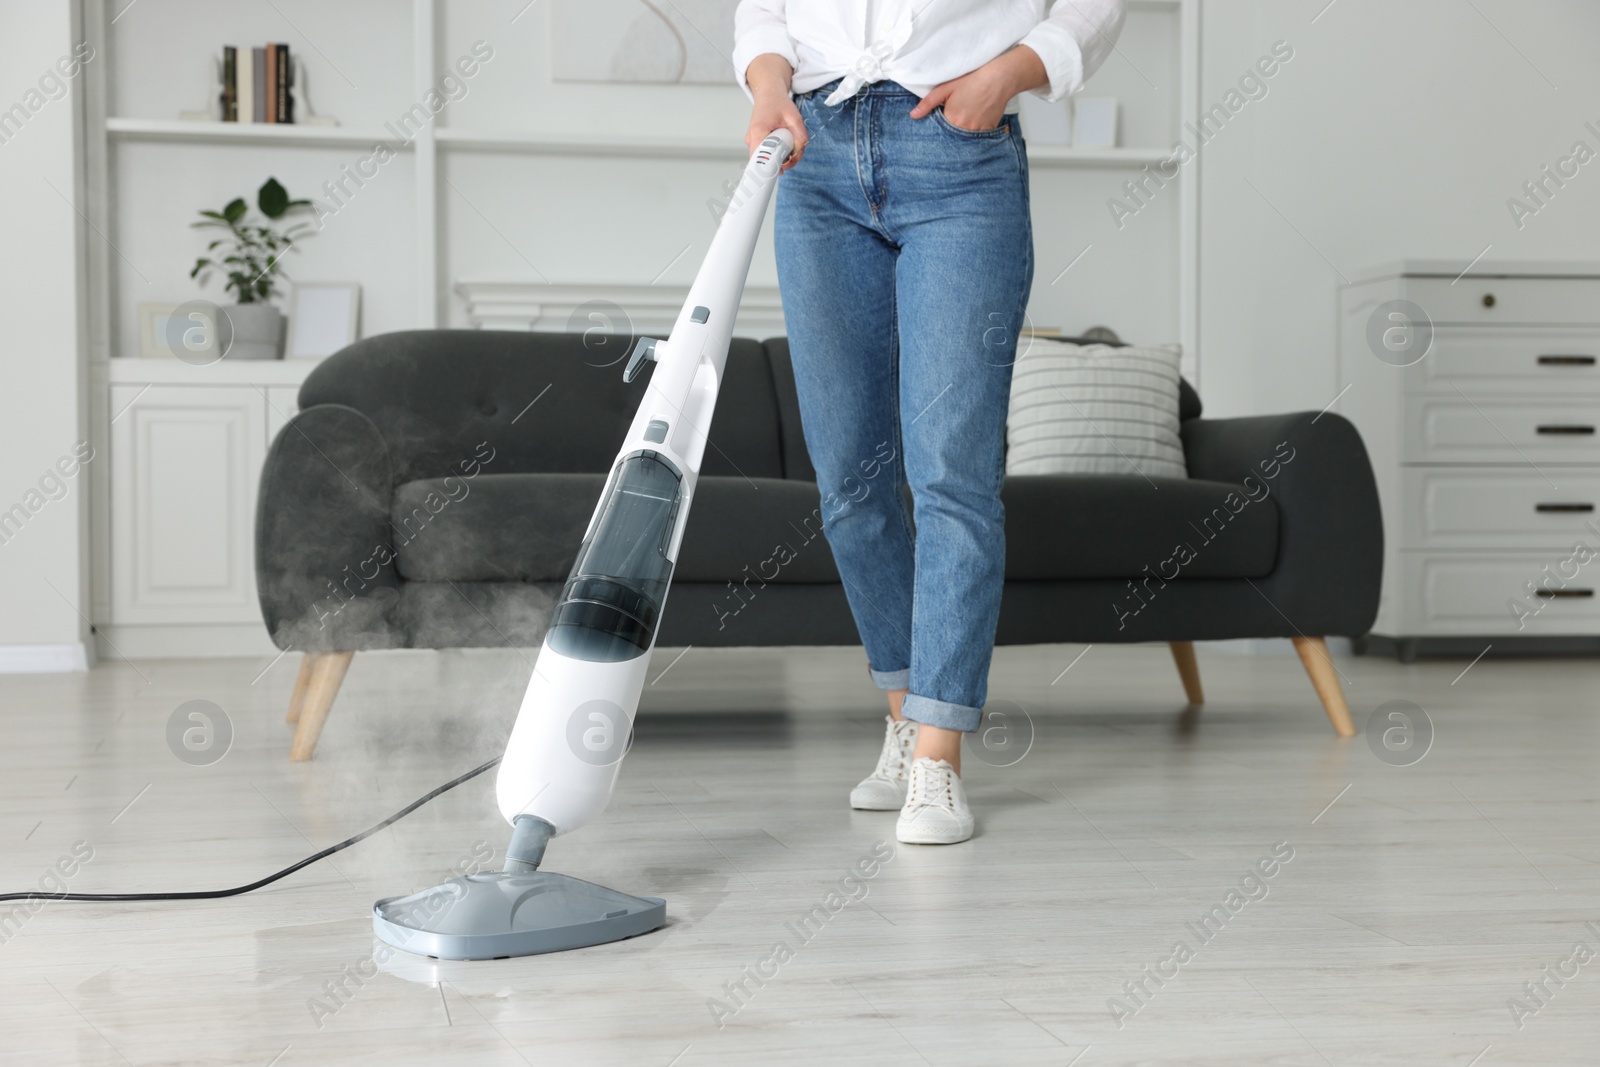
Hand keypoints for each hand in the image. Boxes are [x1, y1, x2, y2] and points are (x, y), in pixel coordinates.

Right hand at [745, 53, 807, 169]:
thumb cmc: (779, 103)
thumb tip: (798, 155)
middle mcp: (751, 139)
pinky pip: (767, 155)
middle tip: (793, 151)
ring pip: (767, 159)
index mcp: (758, 131)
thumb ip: (800, 138)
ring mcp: (752, 142)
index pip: (759, 159)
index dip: (769, 168)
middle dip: (782, 161)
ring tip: (788, 139)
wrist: (768, 94)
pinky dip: (778, 152)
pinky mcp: (755, 143)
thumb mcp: (795, 118)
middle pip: (765, 162)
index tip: (779, 171)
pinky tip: (782, 141)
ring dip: (781, 156)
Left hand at [910, 45, 1047, 131]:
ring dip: (963, 131)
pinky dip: (975, 130)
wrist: (998, 78)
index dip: (939, 127)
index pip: (939, 131)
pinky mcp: (988, 129)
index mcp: (951, 119)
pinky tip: (976, 117)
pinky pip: (978, 136)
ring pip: (965, 137)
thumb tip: (913, 115)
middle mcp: (964, 129)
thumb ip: (928, 103)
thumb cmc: (972, 80)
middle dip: (951, 130)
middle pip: (952, 136)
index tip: (941, 122)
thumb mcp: (945, 88)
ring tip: (967, 116)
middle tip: (956, 116)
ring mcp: (977, 130)